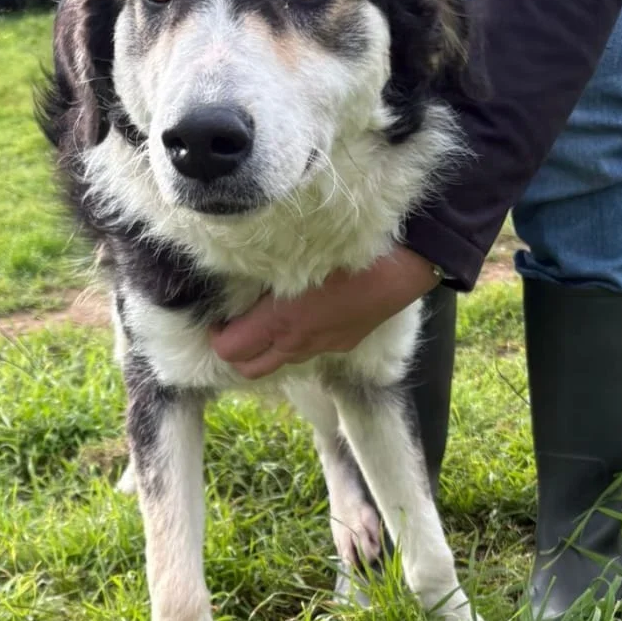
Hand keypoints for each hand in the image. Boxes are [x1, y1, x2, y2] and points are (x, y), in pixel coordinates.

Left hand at [209, 246, 439, 379]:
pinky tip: (303, 316)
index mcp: (281, 321)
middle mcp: (298, 342)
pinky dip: (295, 342)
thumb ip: (265, 270)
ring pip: (281, 362)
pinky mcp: (346, 344)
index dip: (216, 337)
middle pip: (250, 369)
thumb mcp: (296, 254)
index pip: (230, 351)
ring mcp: (324, 347)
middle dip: (236, 353)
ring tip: (266, 320)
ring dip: (266, 349)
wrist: (404, 266)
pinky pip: (309, 352)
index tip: (219, 317)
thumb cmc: (347, 250)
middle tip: (235, 326)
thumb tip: (237, 269)